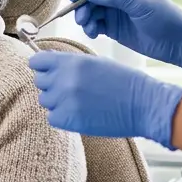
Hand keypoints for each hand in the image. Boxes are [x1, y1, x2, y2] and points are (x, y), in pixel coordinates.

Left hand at [29, 51, 181, 148]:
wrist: (144, 105)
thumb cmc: (124, 82)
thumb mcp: (96, 63)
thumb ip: (70, 63)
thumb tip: (50, 65)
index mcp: (71, 62)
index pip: (36, 61)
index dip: (42, 66)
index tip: (47, 71)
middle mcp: (64, 80)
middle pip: (40, 81)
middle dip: (52, 84)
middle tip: (71, 89)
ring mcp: (64, 100)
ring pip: (45, 100)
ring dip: (57, 101)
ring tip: (79, 101)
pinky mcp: (68, 120)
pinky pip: (52, 117)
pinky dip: (62, 117)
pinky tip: (79, 113)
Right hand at [69, 0, 181, 77]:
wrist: (176, 42)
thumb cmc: (162, 16)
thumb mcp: (137, 2)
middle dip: (82, 6)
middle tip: (81, 19)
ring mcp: (114, 12)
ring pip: (90, 11)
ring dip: (85, 19)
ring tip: (88, 28)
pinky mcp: (112, 28)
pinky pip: (94, 25)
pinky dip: (90, 28)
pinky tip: (93, 34)